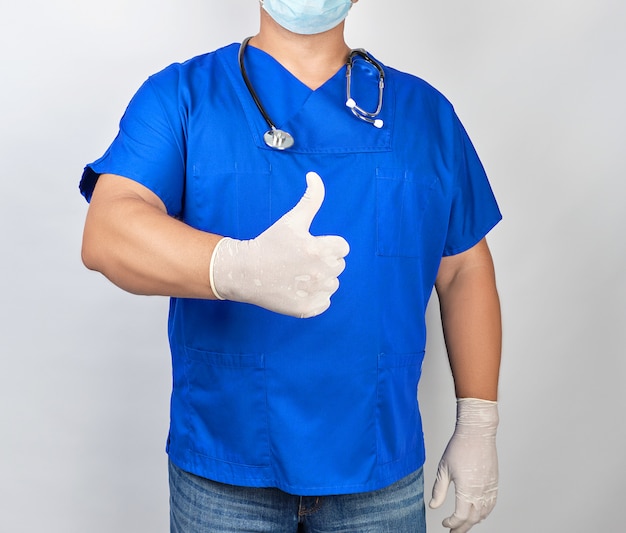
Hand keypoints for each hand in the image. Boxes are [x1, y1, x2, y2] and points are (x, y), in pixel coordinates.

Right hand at [209, 171, 349, 317]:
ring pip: (332, 284)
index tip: (308, 246)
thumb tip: (314, 175)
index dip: (326, 245)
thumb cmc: (269, 243)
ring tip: (297, 274)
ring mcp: (315, 292)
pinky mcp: (308, 309)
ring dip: (320, 280)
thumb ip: (311, 199)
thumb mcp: (292, 220)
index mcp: (320, 249)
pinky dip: (314, 298)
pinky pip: (325, 302)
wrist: (246, 272)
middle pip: (338, 266)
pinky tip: (297, 289)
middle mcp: (320, 272)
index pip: (343, 248)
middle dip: (323, 261)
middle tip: (300, 260)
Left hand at [429, 398, 498, 532]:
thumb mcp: (444, 469)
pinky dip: (484, 513)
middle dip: (462, 528)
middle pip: (473, 519)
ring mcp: (490, 488)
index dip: (452, 523)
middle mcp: (481, 491)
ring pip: (484, 514)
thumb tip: (433, 506)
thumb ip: (438, 490)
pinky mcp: (495, 483)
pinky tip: (478, 513)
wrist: (477, 433)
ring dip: (473, 521)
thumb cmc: (459, 447)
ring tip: (463, 523)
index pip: (460, 517)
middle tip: (453, 531)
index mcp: (467, 489)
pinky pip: (492, 504)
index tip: (445, 523)